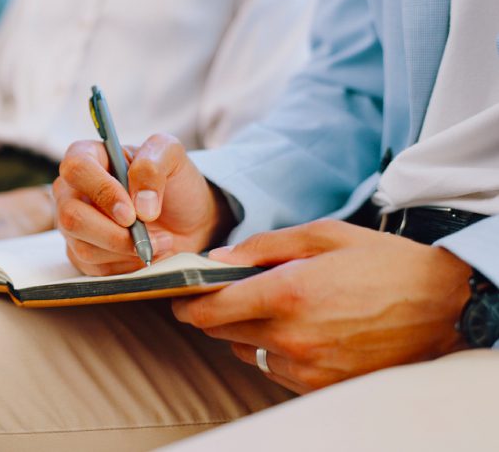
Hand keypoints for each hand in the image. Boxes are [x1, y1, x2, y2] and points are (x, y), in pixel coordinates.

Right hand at [54, 134, 234, 276]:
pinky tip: (144, 252)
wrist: (188, 218)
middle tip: (146, 233)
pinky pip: (95, 268)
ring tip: (158, 241)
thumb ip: (152, 167)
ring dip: (126, 250)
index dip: (102, 192)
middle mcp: (73, 190)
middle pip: (71, 215)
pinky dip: (126, 265)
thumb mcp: (171, 156)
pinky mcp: (82, 254)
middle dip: (113, 233)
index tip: (131, 212)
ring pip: (83, 247)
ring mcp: (74, 225)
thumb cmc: (174, 181)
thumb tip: (140, 205)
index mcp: (89, 156)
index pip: (76, 169)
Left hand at [172, 220, 471, 393]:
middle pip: (223, 331)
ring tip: (271, 308)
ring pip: (247, 352)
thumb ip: (263, 246)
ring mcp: (307, 366)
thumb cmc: (382, 263)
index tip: (179, 296)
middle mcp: (292, 336)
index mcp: (287, 293)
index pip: (211, 308)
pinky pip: (275, 370)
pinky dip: (272, 350)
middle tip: (222, 295)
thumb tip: (219, 258)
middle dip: (214, 312)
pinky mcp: (321, 385)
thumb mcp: (322, 236)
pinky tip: (295, 329)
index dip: (188, 302)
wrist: (442, 305)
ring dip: (245, 331)